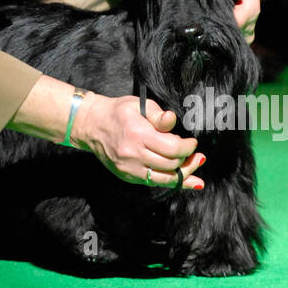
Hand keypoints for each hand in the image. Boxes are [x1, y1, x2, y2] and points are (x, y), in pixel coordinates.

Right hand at [71, 91, 204, 188]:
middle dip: (188, 160)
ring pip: (165, 178)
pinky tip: (187, 180)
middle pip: (171, 164)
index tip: (193, 143)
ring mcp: (130, 168)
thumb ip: (158, 115)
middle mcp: (133, 154)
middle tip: (196, 154)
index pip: (172, 148)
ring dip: (184, 174)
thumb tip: (172, 121)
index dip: (187, 147)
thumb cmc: (117, 112)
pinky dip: (171, 182)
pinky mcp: (128, 176)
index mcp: (138, 134)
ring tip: (194, 165)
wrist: (92, 126)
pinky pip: (154, 182)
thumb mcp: (138, 105)